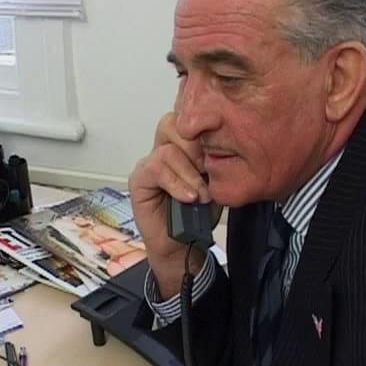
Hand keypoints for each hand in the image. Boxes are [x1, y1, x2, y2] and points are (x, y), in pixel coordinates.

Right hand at [128, 113, 209, 296]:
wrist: (183, 245)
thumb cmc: (198, 215)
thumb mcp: (216, 183)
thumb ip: (216, 162)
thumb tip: (226, 145)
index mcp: (183, 146)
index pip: (189, 119)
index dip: (205, 131)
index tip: (222, 153)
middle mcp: (164, 150)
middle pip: (173, 123)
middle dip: (196, 147)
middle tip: (209, 171)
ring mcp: (150, 164)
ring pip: (168, 148)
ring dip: (189, 173)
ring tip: (200, 195)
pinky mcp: (139, 179)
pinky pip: (156, 168)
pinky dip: (176, 182)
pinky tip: (188, 197)